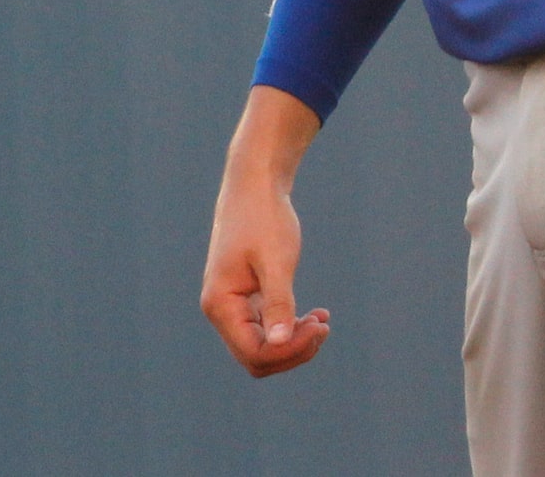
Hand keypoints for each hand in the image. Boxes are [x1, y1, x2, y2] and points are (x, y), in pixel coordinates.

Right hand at [201, 86, 330, 377]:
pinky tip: (316, 315)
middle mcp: (222, 312)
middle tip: (323, 326)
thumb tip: (280, 342)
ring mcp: (233, 306)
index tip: (319, 326)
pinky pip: (267, 328)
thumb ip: (278, 301)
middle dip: (293, 349)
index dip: (288, 350)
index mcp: (221, 306)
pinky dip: (291, 327)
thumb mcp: (276, 259)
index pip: (254, 353)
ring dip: (294, 341)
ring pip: (263, 346)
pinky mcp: (247, 297)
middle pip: (257, 356)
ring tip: (322, 321)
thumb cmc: (264, 219)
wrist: (254, 186)